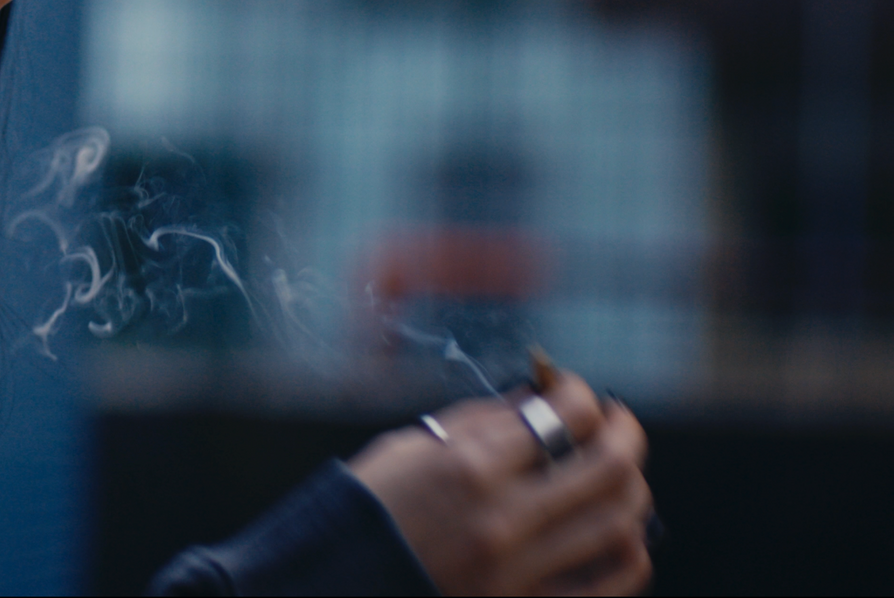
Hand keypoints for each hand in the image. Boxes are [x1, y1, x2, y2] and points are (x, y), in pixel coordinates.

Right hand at [348, 373, 652, 595]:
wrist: (337, 581)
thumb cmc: (368, 507)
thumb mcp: (413, 446)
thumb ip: (484, 421)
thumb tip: (540, 395)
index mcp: (468, 468)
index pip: (564, 416)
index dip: (581, 393)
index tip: (574, 391)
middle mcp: (503, 520)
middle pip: (609, 468)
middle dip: (625, 433)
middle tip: (617, 424)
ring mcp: (519, 572)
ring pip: (620, 524)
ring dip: (632, 490)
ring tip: (618, 475)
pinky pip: (610, 584)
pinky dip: (628, 551)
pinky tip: (617, 532)